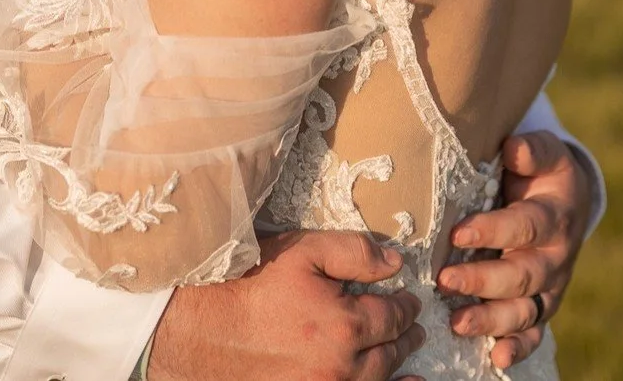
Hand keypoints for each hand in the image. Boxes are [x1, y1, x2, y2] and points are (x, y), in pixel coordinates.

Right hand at [150, 230, 425, 380]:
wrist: (207, 330)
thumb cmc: (254, 285)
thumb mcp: (304, 252)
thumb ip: (354, 253)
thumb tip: (396, 263)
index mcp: (346, 326)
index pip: (393, 317)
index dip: (406, 306)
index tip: (410, 299)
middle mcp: (341, 368)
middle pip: (389, 354)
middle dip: (406, 337)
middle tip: (415, 327)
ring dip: (397, 369)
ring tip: (408, 359)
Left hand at [437, 130, 591, 370]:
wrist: (571, 200)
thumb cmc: (544, 172)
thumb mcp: (545, 153)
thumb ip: (532, 151)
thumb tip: (514, 149)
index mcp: (555, 216)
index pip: (524, 226)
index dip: (493, 231)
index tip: (458, 234)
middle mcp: (555, 257)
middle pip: (522, 275)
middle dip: (482, 281)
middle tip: (444, 281)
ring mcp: (551, 286)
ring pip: (525, 310)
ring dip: (492, 320)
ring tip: (457, 323)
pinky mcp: (544, 306)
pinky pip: (535, 333)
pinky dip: (519, 349)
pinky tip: (498, 359)